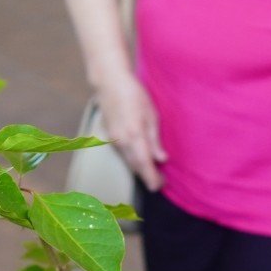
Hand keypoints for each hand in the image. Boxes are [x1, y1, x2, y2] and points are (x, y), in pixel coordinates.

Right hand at [95, 71, 165, 190]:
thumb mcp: (151, 115)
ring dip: (139, 168)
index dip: (151, 178)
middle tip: (160, 181)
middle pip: (135, 166)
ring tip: (152, 171)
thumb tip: (161, 158)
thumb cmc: (134, 94)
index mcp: (135, 134)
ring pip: (127, 161)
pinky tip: (139, 158)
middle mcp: (121, 140)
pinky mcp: (109, 136)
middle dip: (147, 176)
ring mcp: (113, 139)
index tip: (159, 186)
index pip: (144, 163)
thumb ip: (155, 139)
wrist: (109, 83)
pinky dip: (131, 159)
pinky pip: (122, 153)